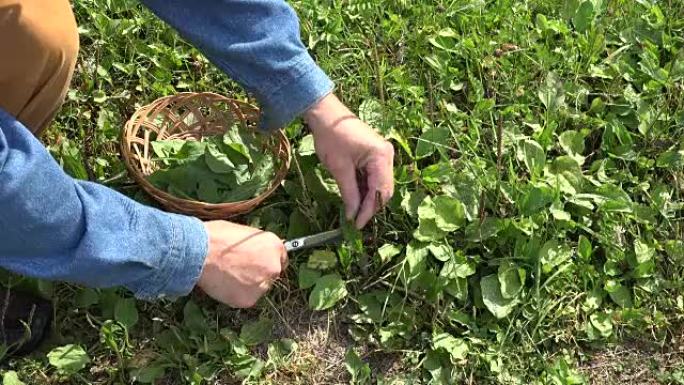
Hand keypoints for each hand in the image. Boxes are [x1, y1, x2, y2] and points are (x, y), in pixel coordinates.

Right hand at [197, 221, 286, 307]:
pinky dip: (235, 294)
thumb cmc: (215, 237)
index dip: (267, 260)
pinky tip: (223, 284)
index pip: (281, 258)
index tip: (259, 263)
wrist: (199, 253)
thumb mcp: (242, 232)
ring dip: (247, 285)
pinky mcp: (249, 300)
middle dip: (258, 273)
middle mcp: (273, 266)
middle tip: (238, 269)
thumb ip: (255, 245)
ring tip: (227, 275)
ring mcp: (263, 285)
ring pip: (258, 288)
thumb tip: (255, 251)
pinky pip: (245, 298)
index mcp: (274, 245)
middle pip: (271, 275)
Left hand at [304, 93, 394, 227]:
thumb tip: (352, 215)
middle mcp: (387, 156)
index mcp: (381, 157)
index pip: (380, 191)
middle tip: (355, 220)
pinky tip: (354, 197)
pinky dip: (365, 189)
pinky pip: (374, 177)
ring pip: (380, 185)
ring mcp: (383, 155)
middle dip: (370, 206)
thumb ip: (349, 193)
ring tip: (353, 211)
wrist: (327, 115)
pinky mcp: (376, 155)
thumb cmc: (331, 137)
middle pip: (384, 190)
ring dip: (367, 198)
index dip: (369, 210)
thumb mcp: (339, 168)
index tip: (356, 224)